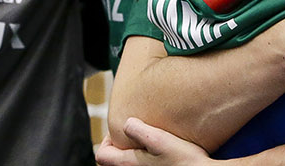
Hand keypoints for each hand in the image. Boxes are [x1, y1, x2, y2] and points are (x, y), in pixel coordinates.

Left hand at [96, 120, 215, 165]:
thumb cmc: (184, 161)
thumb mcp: (160, 139)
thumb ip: (139, 130)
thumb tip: (126, 122)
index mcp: (128, 165)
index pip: (101, 155)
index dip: (107, 141)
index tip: (123, 131)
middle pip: (114, 161)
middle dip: (121, 146)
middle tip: (137, 134)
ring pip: (129, 164)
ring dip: (134, 153)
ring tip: (149, 143)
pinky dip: (145, 160)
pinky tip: (161, 154)